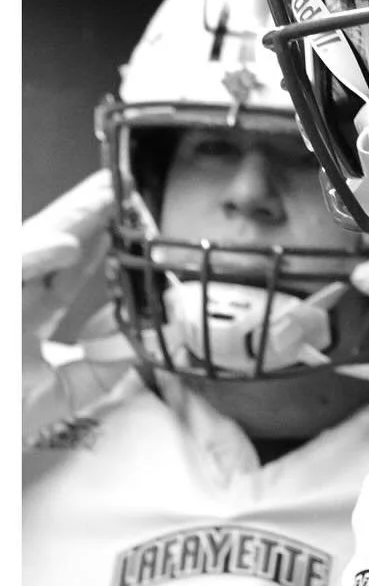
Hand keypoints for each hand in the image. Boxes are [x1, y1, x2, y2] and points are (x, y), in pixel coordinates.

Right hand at [22, 170, 128, 438]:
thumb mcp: (58, 396)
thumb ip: (99, 371)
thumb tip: (138, 343)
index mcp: (24, 316)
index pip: (68, 272)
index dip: (102, 247)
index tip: (135, 227)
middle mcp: (8, 299)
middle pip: (51, 246)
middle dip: (88, 216)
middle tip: (124, 189)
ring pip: (27, 247)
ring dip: (68, 220)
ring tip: (105, 197)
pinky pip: (8, 271)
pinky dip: (33, 257)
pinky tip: (68, 245)